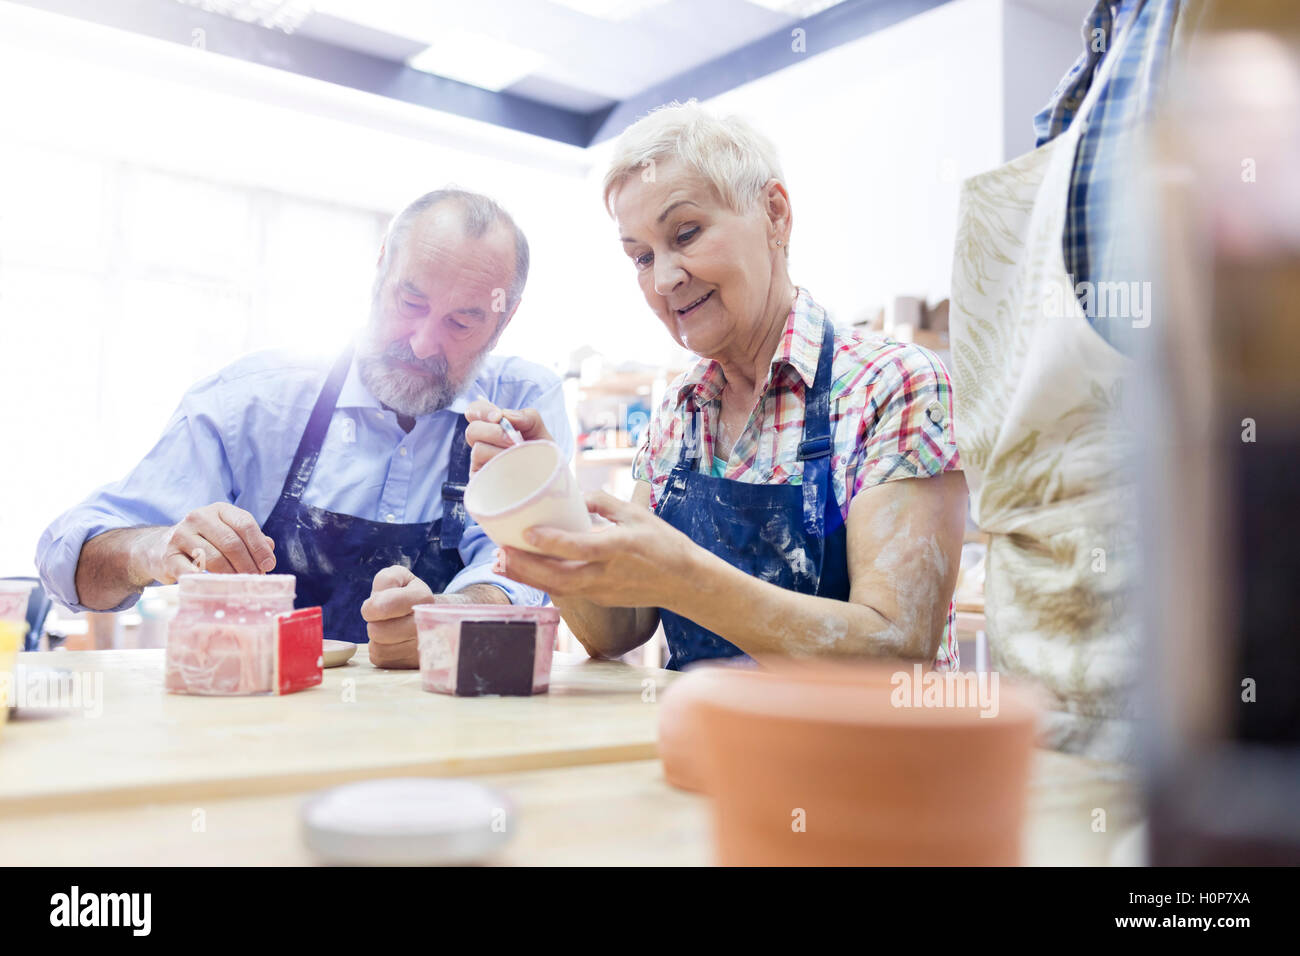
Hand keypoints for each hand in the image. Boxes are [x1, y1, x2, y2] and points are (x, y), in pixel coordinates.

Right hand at [135, 503, 275, 583]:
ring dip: (231, 575)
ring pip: (214, 558)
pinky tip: (215, 587)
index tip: (269, 565)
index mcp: (219, 510)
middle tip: (255, 579)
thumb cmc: (203, 542)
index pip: (245, 524)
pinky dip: (206, 581)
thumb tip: (269, 548)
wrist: (159, 548)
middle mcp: (199, 517)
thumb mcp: (226, 534)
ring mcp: (181, 535)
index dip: (259, 546)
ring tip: (239, 584)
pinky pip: (191, 572)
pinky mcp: (167, 556)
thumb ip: (248, 539)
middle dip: (247, 564)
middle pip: (231, 542)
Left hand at [360, 565, 433, 667]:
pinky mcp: (415, 664)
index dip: (371, 608)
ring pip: (379, 649)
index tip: (375, 605)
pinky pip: (383, 661)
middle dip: (374, 623)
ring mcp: (424, 647)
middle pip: (378, 632)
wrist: (431, 615)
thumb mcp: (399, 577)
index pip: (382, 607)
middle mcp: (428, 625)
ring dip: (377, 639)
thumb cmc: (408, 594)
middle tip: (385, 618)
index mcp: (423, 599)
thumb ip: (386, 580)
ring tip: (390, 629)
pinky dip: (382, 651)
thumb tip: (376, 603)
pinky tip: (393, 642)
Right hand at [464, 399, 553, 475]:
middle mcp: (484, 444)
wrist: (551, 481)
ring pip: (478, 449)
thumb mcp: (540, 431)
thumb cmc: (543, 455)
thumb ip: (527, 416)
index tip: (498, 417)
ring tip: (519, 458)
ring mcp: (481, 465)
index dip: (482, 410)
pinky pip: (483, 470)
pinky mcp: (482, 482)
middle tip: (513, 441)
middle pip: (472, 430)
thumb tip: (505, 416)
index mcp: (493, 428)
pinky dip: (501, 466)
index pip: (475, 411)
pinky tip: (514, 471)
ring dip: (502, 451)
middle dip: (494, 432)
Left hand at [495, 491, 695, 608]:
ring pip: (558, 589)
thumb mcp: (636, 514)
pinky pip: (566, 592)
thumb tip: (574, 496)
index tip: (526, 533)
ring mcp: (602, 592)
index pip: (580, 548)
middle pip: (558, 577)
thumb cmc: (664, 544)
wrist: (685, 582)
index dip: (551, 542)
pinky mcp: (600, 600)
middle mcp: (607, 574)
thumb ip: (603, 502)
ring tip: (502, 563)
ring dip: (528, 578)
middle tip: (499, 552)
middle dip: (526, 567)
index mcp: (619, 548)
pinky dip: (543, 583)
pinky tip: (526, 572)